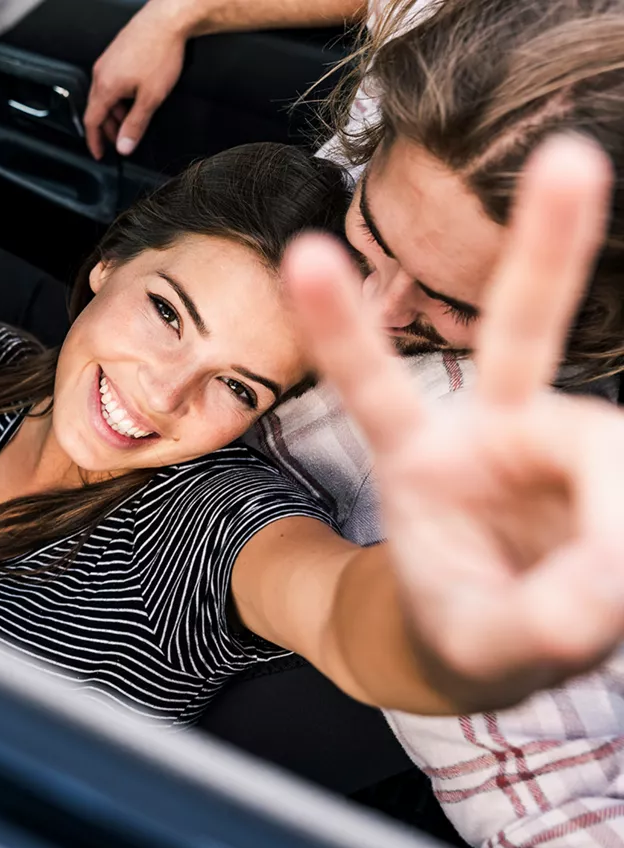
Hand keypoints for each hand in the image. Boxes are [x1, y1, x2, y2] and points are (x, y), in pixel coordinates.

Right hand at [84, 1, 190, 159]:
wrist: (168, 19)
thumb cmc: (161, 51)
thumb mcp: (151, 97)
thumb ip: (136, 125)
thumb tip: (125, 145)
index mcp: (105, 86)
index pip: (91, 122)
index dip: (94, 141)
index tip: (99, 153)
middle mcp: (101, 72)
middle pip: (97, 109)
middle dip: (107, 128)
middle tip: (119, 140)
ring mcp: (107, 60)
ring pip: (104, 94)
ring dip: (114, 112)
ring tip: (130, 120)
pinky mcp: (116, 52)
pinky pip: (110, 80)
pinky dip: (118, 95)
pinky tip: (133, 97)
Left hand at [284, 135, 623, 709]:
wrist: (505, 633)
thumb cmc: (470, 621)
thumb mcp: (479, 642)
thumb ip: (532, 622)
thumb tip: (612, 584)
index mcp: (417, 458)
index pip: (375, 387)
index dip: (342, 328)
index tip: (300, 257)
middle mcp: (491, 428)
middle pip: (522, 331)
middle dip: (551, 248)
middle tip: (575, 160)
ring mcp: (562, 436)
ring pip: (609, 459)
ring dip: (612, 543)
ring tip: (590, 610)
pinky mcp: (604, 459)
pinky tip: (611, 577)